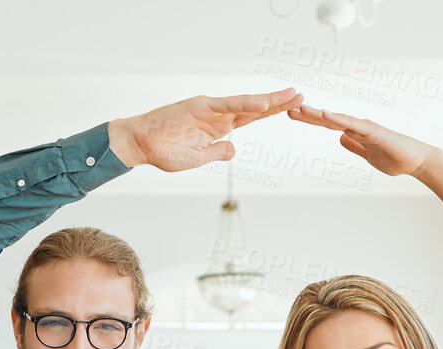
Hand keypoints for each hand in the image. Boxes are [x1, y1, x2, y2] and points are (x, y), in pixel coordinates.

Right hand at [109, 89, 302, 171]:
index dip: (272, 112)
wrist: (141, 146)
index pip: (251, 118)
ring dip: (269, 100)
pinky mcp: (200, 107)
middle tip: (301, 95)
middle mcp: (217, 115)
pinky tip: (264, 104)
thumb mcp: (199, 158)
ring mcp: (210, 109)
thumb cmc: (165, 152)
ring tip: (291, 95)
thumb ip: (218, 152)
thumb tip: (234, 149)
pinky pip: (228, 105)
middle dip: (278, 102)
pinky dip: (246, 104)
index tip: (292, 108)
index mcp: (219, 127)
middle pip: (254, 107)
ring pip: (245, 103)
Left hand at [285, 103, 436, 177]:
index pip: (328, 125)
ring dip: (319, 115)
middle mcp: (358, 126)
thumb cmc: (395, 158)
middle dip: (308, 115)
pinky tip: (325, 115)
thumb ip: (354, 145)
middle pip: (328, 119)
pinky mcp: (374, 132)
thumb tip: (340, 138)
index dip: (311, 120)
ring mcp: (365, 128)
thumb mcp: (367, 154)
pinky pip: (353, 125)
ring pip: (338, 119)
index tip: (293, 115)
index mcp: (355, 132)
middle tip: (287, 108)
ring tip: (301, 110)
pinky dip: (339, 119)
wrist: (416, 162)